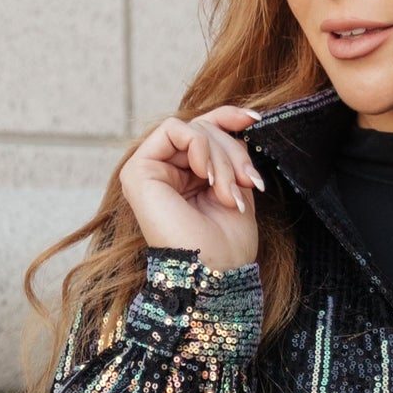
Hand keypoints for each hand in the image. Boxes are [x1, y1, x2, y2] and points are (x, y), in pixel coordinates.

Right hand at [119, 106, 264, 272]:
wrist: (215, 274)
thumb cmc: (227, 244)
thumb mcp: (236, 185)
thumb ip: (230, 152)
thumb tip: (241, 119)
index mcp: (184, 177)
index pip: (203, 131)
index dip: (228, 118)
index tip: (254, 119)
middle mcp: (163, 173)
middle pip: (203, 129)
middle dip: (231, 151)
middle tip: (247, 181)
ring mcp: (148, 171)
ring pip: (192, 130)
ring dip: (221, 157)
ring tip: (228, 193)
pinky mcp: (137, 171)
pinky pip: (173, 130)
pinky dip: (199, 146)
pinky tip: (206, 175)